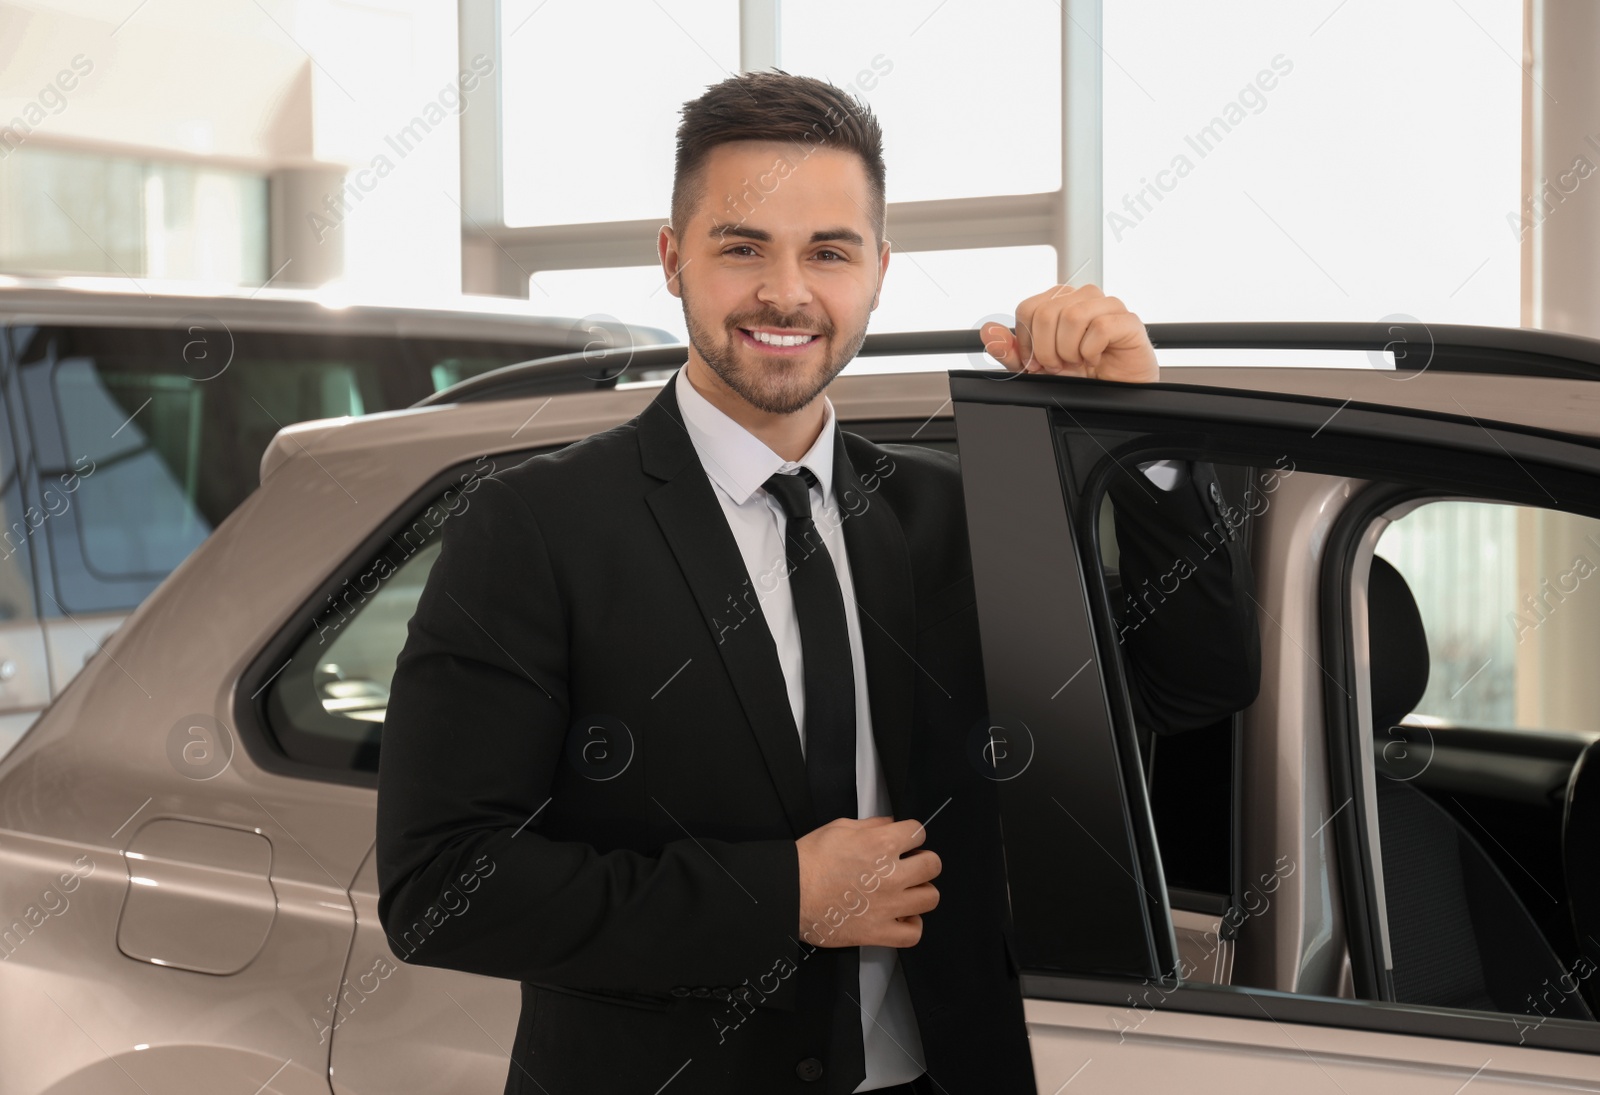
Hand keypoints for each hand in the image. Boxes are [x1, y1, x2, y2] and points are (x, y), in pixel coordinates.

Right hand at [795, 816, 939, 947]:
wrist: (789, 893)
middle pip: (933, 865)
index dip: (911, 835)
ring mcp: (887, 906)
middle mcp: (891, 875)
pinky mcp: (878, 932)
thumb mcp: (839, 827)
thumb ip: (871, 825)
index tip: (905, 841)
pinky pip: (913, 934)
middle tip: (908, 865)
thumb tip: (890, 824)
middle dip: (922, 861)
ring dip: (920, 892)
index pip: (919, 833)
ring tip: (905, 891)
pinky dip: (911, 926)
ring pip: (930, 898)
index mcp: (881, 845)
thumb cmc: (809, 861)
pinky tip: (901, 917)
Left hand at [981, 283, 1157, 382]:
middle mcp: (1082, 297)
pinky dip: (1091, 351)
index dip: (1027, 341)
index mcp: (1059, 301)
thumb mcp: (1037, 368)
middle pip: (1046, 313)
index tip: (1038, 361)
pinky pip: (1101, 327)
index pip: (1028, 308)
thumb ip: (1011, 352)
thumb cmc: (1081, 374)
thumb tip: (988, 332)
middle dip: (1047, 350)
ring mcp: (1107, 305)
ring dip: (1069, 350)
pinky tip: (1096, 358)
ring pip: (1073, 316)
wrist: (1115, 392)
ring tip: (1078, 361)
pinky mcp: (1127, 320)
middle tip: (1060, 364)